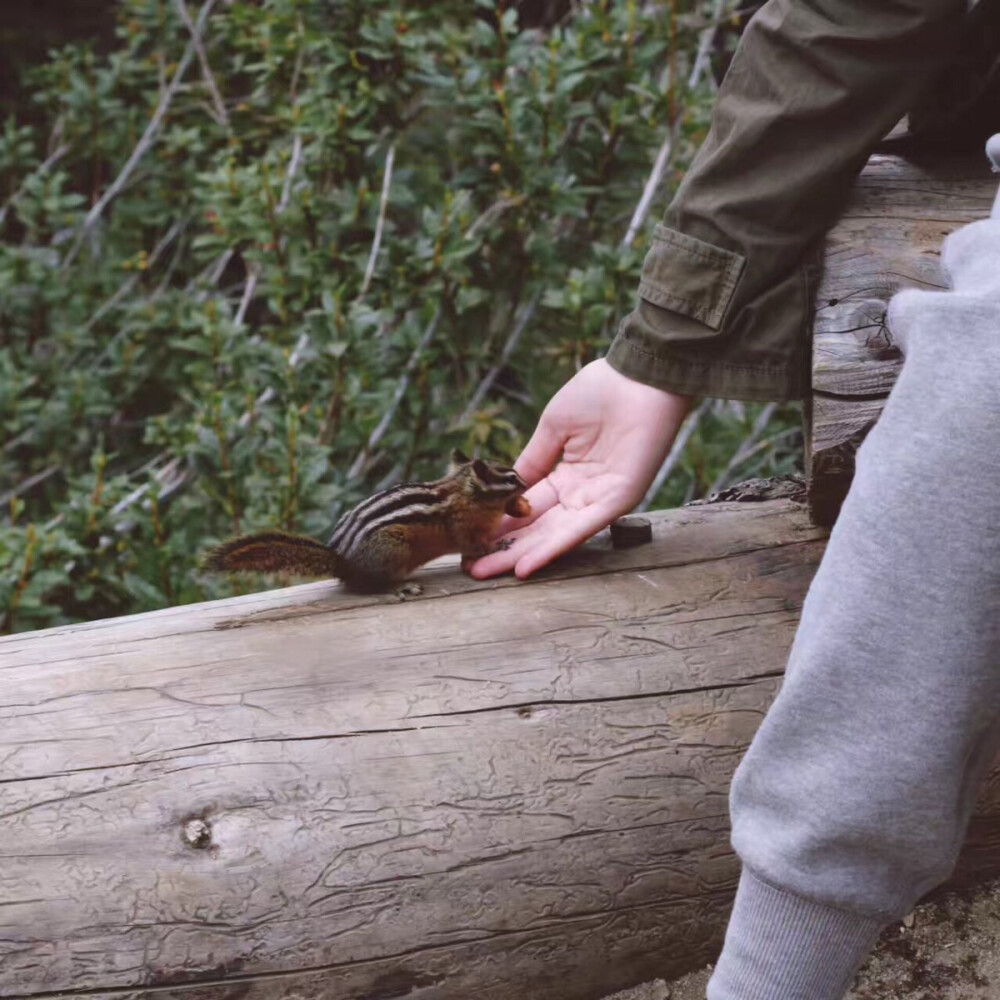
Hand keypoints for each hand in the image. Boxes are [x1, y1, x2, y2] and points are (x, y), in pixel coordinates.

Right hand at [469, 358, 690, 579]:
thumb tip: (504, 488)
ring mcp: (599, 498)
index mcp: (565, 473)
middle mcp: (580, 492)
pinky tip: (526, 564)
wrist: (637, 376)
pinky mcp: (618, 500)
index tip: (471, 537)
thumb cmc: (599, 392)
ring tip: (487, 571)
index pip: (527, 505)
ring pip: (554, 534)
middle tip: (472, 568)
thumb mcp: (553, 428)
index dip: (500, 521)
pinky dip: (553, 548)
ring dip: (521, 555)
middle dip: (505, 547)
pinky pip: (581, 529)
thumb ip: (531, 461)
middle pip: (538, 527)